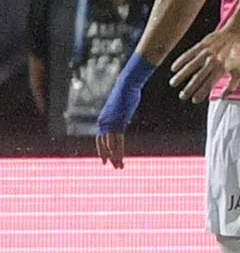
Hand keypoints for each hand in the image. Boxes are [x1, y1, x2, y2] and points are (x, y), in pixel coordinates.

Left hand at [96, 54, 156, 168]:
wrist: (126, 85)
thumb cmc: (125, 93)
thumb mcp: (120, 107)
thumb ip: (120, 115)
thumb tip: (123, 116)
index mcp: (103, 120)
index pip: (100, 139)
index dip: (102, 150)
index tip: (105, 160)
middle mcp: (104, 123)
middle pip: (105, 144)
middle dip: (109, 157)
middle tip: (114, 166)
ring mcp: (110, 124)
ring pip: (111, 145)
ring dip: (115, 157)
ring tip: (119, 166)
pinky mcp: (118, 123)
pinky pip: (118, 141)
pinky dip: (119, 151)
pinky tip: (121, 158)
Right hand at [169, 28, 239, 103]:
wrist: (236, 34)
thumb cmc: (237, 55)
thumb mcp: (239, 70)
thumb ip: (233, 85)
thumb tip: (223, 97)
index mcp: (222, 68)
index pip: (209, 83)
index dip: (202, 92)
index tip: (194, 100)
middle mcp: (213, 61)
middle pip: (199, 76)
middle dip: (189, 88)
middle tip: (182, 96)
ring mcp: (206, 52)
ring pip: (191, 65)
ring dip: (181, 75)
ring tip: (173, 84)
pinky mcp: (201, 45)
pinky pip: (188, 54)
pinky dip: (180, 61)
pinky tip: (173, 68)